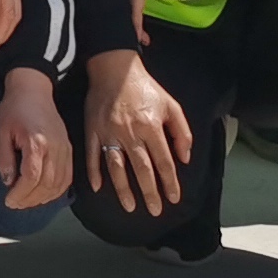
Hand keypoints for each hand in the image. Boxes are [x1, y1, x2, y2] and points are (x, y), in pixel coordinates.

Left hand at [0, 68, 71, 210]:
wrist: (33, 90)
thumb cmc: (14, 108)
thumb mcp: (0, 130)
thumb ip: (4, 157)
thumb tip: (8, 181)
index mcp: (37, 142)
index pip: (32, 177)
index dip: (20, 193)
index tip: (9, 200)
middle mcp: (55, 147)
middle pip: (47, 184)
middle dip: (30, 199)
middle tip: (16, 204)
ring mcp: (65, 149)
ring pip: (59, 184)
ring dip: (43, 198)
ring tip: (27, 201)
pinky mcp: (69, 149)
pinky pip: (68, 177)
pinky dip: (57, 190)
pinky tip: (43, 194)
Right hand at [81, 49, 195, 217]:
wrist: (114, 67)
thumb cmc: (144, 87)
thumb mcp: (171, 105)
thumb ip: (181, 132)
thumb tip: (184, 158)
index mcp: (151, 126)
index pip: (164, 161)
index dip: (170, 182)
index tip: (173, 198)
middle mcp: (130, 132)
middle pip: (142, 169)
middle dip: (150, 193)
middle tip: (155, 210)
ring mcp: (109, 132)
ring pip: (117, 167)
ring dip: (123, 189)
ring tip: (130, 206)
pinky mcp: (92, 129)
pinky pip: (93, 155)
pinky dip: (94, 172)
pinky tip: (98, 187)